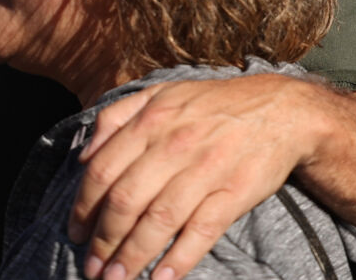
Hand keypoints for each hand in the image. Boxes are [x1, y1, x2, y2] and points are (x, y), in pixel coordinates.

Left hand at [68, 73, 320, 279]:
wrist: (281, 110)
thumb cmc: (212, 105)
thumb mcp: (160, 94)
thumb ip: (116, 118)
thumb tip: (83, 157)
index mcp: (151, 121)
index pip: (103, 170)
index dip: (83, 206)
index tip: (74, 233)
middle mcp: (174, 145)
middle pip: (126, 200)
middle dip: (103, 240)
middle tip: (92, 268)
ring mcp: (205, 170)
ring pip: (159, 220)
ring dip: (133, 256)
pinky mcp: (235, 193)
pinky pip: (201, 231)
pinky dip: (180, 258)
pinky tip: (161, 279)